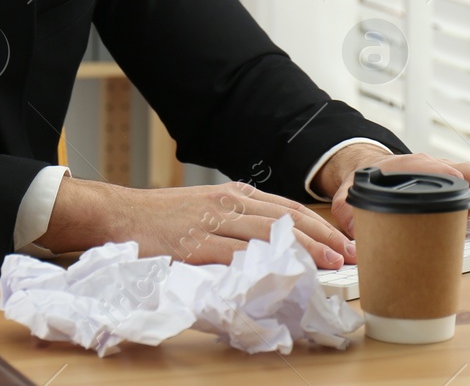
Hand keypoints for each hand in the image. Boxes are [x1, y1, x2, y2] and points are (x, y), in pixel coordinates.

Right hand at [40, 177, 354, 268]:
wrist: (120, 216)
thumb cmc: (162, 219)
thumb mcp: (208, 210)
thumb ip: (240, 223)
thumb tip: (277, 245)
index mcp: (234, 195)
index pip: (289, 208)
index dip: (321, 226)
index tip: (346, 243)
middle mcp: (228, 205)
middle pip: (287, 219)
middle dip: (324, 238)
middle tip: (350, 256)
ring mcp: (212, 224)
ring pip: (269, 235)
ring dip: (303, 251)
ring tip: (329, 265)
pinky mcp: (195, 246)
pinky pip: (236, 255)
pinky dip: (263, 264)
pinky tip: (282, 274)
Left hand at [319, 147, 469, 251]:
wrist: (375, 167)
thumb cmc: (369, 178)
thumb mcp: (351, 190)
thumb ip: (347, 207)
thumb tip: (353, 229)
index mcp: (414, 165)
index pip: (443, 169)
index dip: (461, 186)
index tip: (469, 209)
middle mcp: (439, 167)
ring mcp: (454, 175)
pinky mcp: (462, 187)